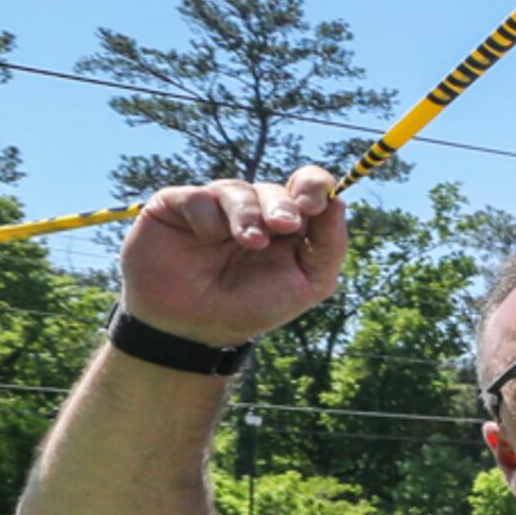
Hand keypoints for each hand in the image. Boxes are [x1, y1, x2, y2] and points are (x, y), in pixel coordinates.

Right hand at [116, 167, 346, 348]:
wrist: (191, 329)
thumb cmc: (250, 307)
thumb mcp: (307, 284)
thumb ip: (329, 246)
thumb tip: (339, 201)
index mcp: (287, 226)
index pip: (308, 188)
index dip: (314, 186)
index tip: (314, 204)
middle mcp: (252, 212)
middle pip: (275, 189)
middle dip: (283, 205)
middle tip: (284, 226)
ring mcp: (214, 207)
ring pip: (237, 189)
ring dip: (248, 214)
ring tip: (250, 242)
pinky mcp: (176, 206)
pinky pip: (197, 196)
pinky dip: (207, 217)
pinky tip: (205, 238)